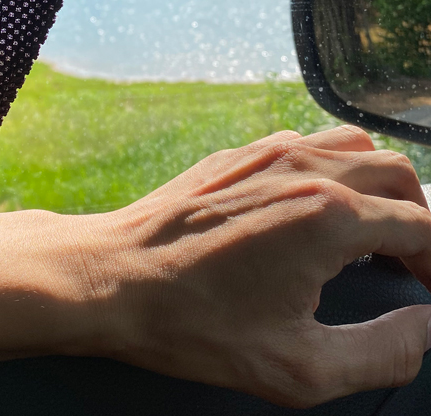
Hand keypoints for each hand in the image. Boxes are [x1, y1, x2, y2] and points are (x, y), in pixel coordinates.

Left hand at [83, 126, 430, 407]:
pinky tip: (315, 206)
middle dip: (418, 218)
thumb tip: (424, 328)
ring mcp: (264, 153)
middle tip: (413, 264)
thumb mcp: (300, 367)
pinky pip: (304, 143)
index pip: (421, 226)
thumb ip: (383, 351)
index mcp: (327, 216)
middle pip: (397, 174)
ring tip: (373, 230)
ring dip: (377, 184)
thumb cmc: (192, 323)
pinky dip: (330, 168)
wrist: (111, 277)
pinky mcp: (235, 154)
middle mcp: (301, 169)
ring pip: (351, 146)